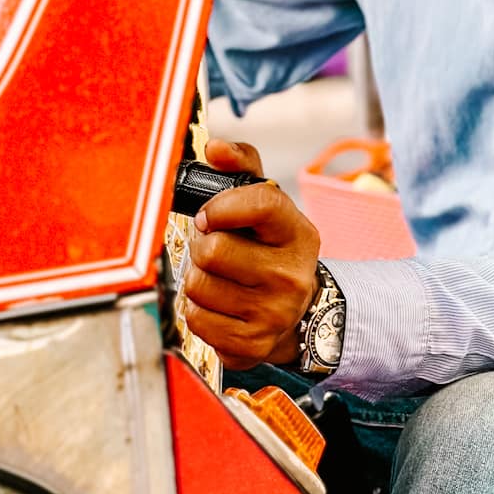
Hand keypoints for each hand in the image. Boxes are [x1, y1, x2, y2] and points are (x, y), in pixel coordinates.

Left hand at [180, 139, 321, 369]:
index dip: (223, 205)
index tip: (208, 215)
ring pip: (197, 286)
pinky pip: (195, 319)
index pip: (262, 203)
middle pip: (213, 250)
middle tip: (218, 252)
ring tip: (220, 280)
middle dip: (204, 248)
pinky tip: (220, 306)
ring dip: (198, 280)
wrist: (297, 316)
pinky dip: (198, 311)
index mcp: (299, 234)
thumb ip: (242, 169)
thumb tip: (215, 149)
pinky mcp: (251, 344)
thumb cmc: (271, 252)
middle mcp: (292, 275)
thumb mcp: (268, 209)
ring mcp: (273, 314)